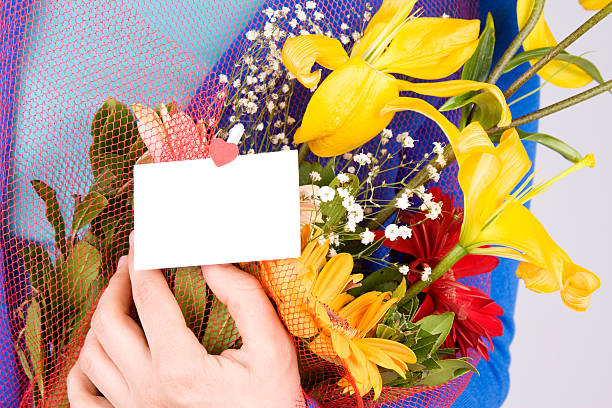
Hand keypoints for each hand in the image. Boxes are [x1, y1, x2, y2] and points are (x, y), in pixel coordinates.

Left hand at [67, 233, 302, 407]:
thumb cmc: (270, 398)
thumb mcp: (272, 346)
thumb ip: (244, 299)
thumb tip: (212, 262)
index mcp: (180, 369)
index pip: (150, 299)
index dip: (143, 262)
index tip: (142, 239)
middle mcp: (148, 390)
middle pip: (109, 323)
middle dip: (117, 284)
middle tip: (131, 264)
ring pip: (91, 355)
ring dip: (101, 319)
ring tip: (120, 299)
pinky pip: (83, 396)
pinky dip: (82, 367)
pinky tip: (100, 348)